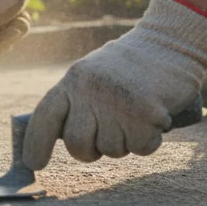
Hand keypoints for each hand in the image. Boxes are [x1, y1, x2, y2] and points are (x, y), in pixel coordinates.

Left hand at [22, 0, 206, 167]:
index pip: (45, 117)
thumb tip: (59, 137)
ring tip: (134, 117)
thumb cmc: (130, 65)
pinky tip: (153, 120)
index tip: (36, 164)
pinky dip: (149, 141)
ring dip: (125, 142)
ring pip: (111, 150)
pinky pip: (141, 148)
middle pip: (77, 144)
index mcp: (73, 80)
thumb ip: (76, 101)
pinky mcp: (146, 113)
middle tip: (107, 136)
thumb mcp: (92, 74)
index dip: (36, 144)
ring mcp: (117, 103)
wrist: (170, 42)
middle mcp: (90, 91)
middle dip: (91, 151)